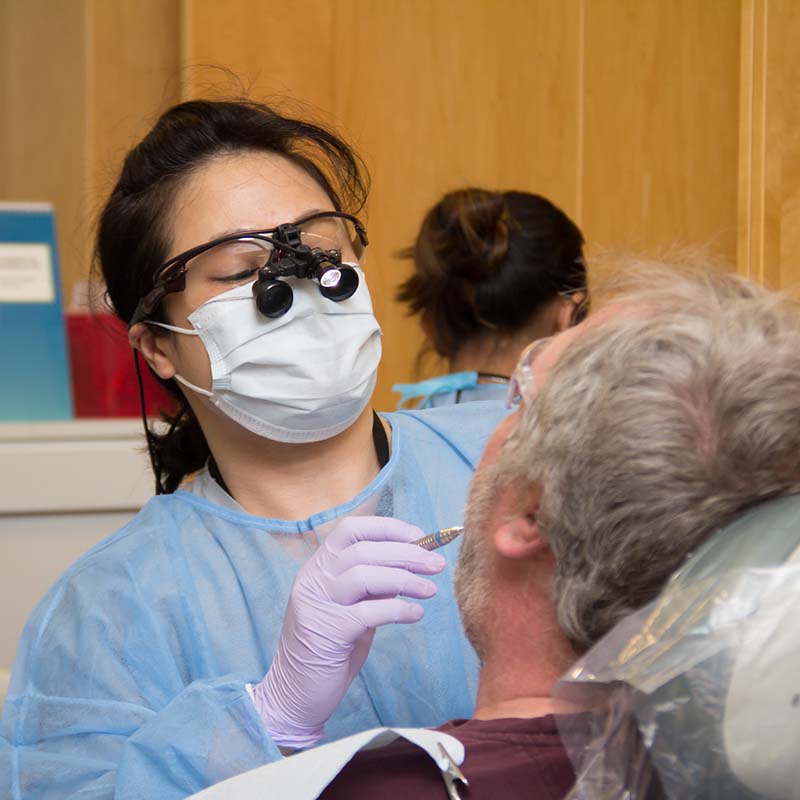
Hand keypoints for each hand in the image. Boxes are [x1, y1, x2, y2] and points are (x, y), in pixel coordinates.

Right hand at [252, 516, 444, 748]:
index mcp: (318, 568)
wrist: (293, 696)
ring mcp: (316, 605)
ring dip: (405, 579)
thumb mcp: (350, 609)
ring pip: (364, 574)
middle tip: (437, 564)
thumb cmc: (328, 650)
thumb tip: (411, 563)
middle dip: (406, 553)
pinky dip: (398, 610)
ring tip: (431, 589)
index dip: (388, 528)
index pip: (351, 529)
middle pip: (364, 550)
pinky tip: (416, 615)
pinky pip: (368, 612)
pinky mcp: (326, 633)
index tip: (420, 535)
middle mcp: (313, 580)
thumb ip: (371, 586)